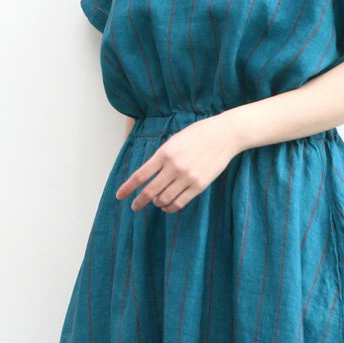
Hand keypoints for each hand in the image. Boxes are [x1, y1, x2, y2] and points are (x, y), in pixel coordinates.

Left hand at [115, 113, 241, 212]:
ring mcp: (187, 177)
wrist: (224, 135)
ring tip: (156, 202)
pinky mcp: (199, 185)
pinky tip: (167, 206)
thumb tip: (150, 175)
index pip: (140, 175)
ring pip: (164, 199)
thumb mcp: (174, 140)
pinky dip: (170, 207)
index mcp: (164, 153)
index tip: (119, 196)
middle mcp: (174, 166)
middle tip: (135, 207)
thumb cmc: (198, 135)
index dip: (128, 188)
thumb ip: (162, 157)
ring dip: (157, 203)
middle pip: (150, 191)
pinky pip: (180, 203)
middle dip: (139, 201)